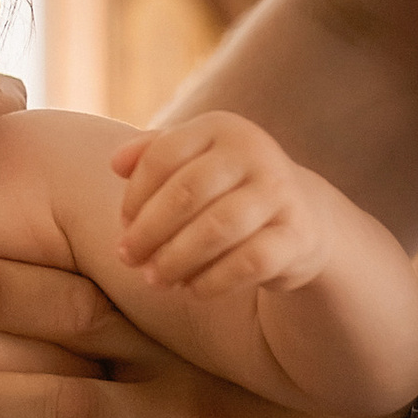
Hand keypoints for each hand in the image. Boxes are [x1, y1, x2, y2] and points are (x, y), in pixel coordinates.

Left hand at [112, 112, 329, 300]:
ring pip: (217, 228)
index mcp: (221, 128)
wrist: (301, 216)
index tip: (123, 224)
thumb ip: (150, 155)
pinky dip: (212, 281)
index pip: (163, 155)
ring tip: (154, 279)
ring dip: (175, 260)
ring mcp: (280, 192)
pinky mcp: (297, 234)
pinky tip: (191, 290)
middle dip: (149, 231)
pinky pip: (248, 262)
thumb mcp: (192, 162)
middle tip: (128, 259)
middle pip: (187, 192)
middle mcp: (254, 152)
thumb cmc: (227, 189)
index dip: (135, 194)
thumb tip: (116, 163)